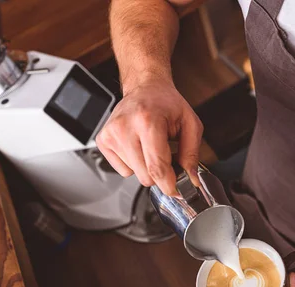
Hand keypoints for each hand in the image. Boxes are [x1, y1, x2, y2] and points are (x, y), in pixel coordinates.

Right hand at [96, 78, 202, 195]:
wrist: (144, 87)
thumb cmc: (166, 103)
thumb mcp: (190, 124)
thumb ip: (192, 154)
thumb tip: (191, 180)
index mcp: (148, 121)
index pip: (157, 167)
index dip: (169, 185)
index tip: (177, 191)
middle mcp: (125, 128)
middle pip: (145, 176)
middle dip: (160, 174)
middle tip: (166, 157)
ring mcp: (111, 134)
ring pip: (134, 175)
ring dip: (146, 166)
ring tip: (150, 146)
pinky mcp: (102, 140)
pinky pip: (122, 170)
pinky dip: (133, 163)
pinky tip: (137, 146)